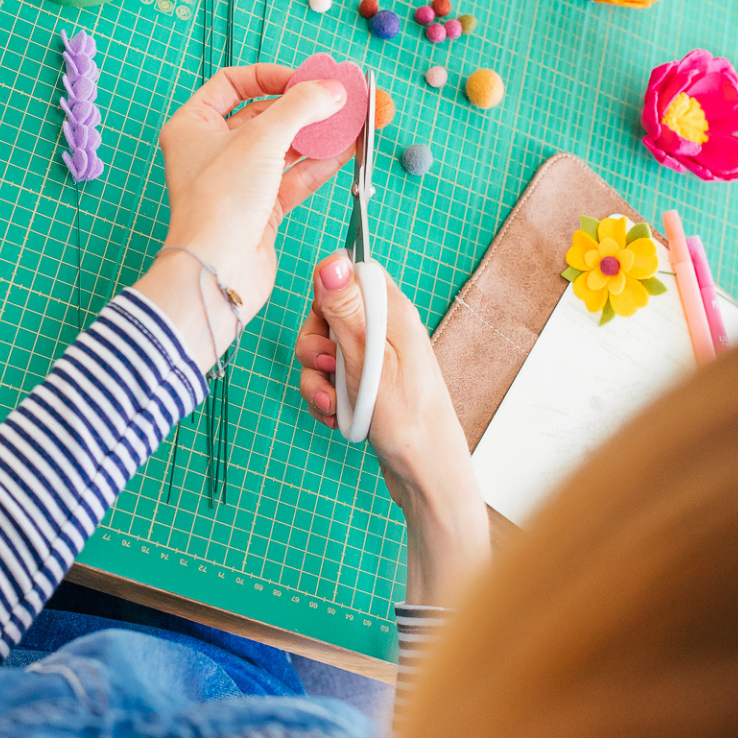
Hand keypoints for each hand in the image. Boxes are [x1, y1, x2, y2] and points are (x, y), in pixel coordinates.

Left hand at [136, 65, 353, 371]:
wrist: (218, 270)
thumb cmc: (219, 203)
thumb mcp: (262, 138)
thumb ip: (301, 107)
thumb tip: (333, 89)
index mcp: (193, 126)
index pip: (233, 83)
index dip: (271, 76)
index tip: (306, 78)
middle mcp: (211, 152)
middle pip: (264, 115)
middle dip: (305, 106)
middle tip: (342, 97)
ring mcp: (237, 182)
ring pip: (284, 148)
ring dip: (319, 135)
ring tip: (353, 121)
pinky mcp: (259, 209)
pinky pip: (294, 178)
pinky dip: (320, 164)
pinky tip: (348, 150)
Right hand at [295, 255, 490, 604]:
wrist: (424, 475)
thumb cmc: (409, 422)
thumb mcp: (369, 362)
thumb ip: (347, 311)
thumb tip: (332, 262)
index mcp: (393, 314)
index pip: (349, 274)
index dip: (326, 296)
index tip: (325, 327)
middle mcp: (384, 331)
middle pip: (326, 314)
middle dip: (313, 346)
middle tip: (327, 369)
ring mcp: (374, 360)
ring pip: (321, 351)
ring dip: (316, 380)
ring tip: (333, 406)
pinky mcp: (365, 385)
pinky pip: (327, 379)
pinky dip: (324, 397)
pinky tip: (336, 417)